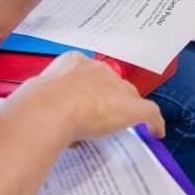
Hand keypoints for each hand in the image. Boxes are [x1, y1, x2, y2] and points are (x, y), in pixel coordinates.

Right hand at [18, 51, 164, 141]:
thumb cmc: (39, 101)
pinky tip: (156, 132)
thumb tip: (42, 110)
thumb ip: (47, 96)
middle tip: (103, 114)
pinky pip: (149, 113)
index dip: (92, 89)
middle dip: (111, 97)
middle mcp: (97, 69)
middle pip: (113, 82)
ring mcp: (116, 86)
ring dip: (127, 109)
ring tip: (124, 123)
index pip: (91, 74)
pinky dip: (154, 123)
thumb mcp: (39, 91)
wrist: (51, 107)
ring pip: (129, 96)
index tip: (87, 101)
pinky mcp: (131, 107)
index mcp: (74, 61)